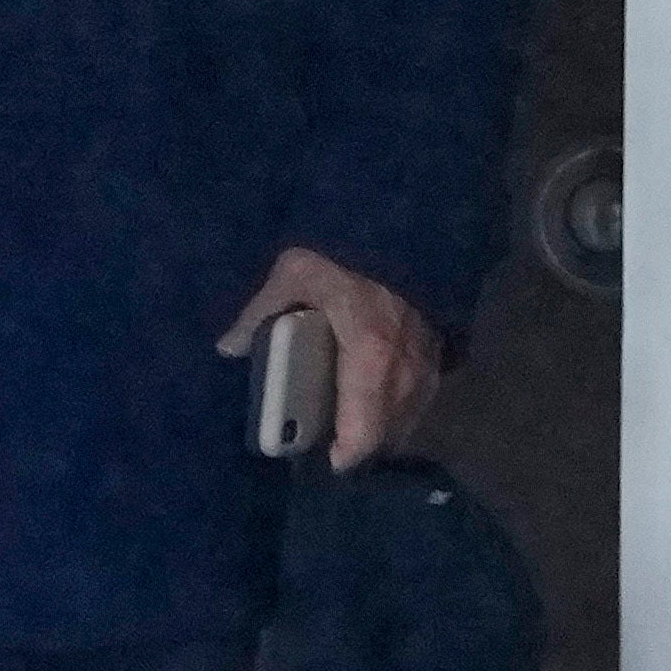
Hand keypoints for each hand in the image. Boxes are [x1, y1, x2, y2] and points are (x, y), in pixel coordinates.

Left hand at [225, 248, 443, 473]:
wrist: (404, 209)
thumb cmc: (347, 243)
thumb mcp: (294, 271)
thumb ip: (261, 312)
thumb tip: (228, 346)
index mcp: (370, 356)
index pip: (365, 432)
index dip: (347, 455)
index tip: (328, 461)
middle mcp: (406, 366)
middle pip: (391, 432)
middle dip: (363, 444)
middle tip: (332, 441)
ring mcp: (430, 355)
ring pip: (413, 413)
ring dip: (386, 425)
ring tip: (354, 421)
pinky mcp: (442, 341)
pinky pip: (426, 390)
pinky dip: (405, 400)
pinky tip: (381, 391)